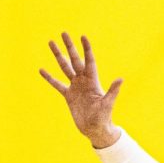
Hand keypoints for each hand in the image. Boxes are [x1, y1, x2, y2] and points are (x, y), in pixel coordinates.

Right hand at [39, 32, 122, 147]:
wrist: (95, 130)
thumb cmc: (104, 117)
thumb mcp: (108, 103)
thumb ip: (113, 91)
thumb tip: (121, 79)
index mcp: (93, 81)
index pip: (89, 61)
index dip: (86, 49)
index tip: (83, 37)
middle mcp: (83, 81)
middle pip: (75, 60)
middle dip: (69, 47)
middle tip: (63, 32)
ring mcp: (75, 87)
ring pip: (65, 68)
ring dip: (58, 56)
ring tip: (51, 42)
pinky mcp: (68, 96)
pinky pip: (57, 84)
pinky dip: (49, 78)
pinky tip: (41, 70)